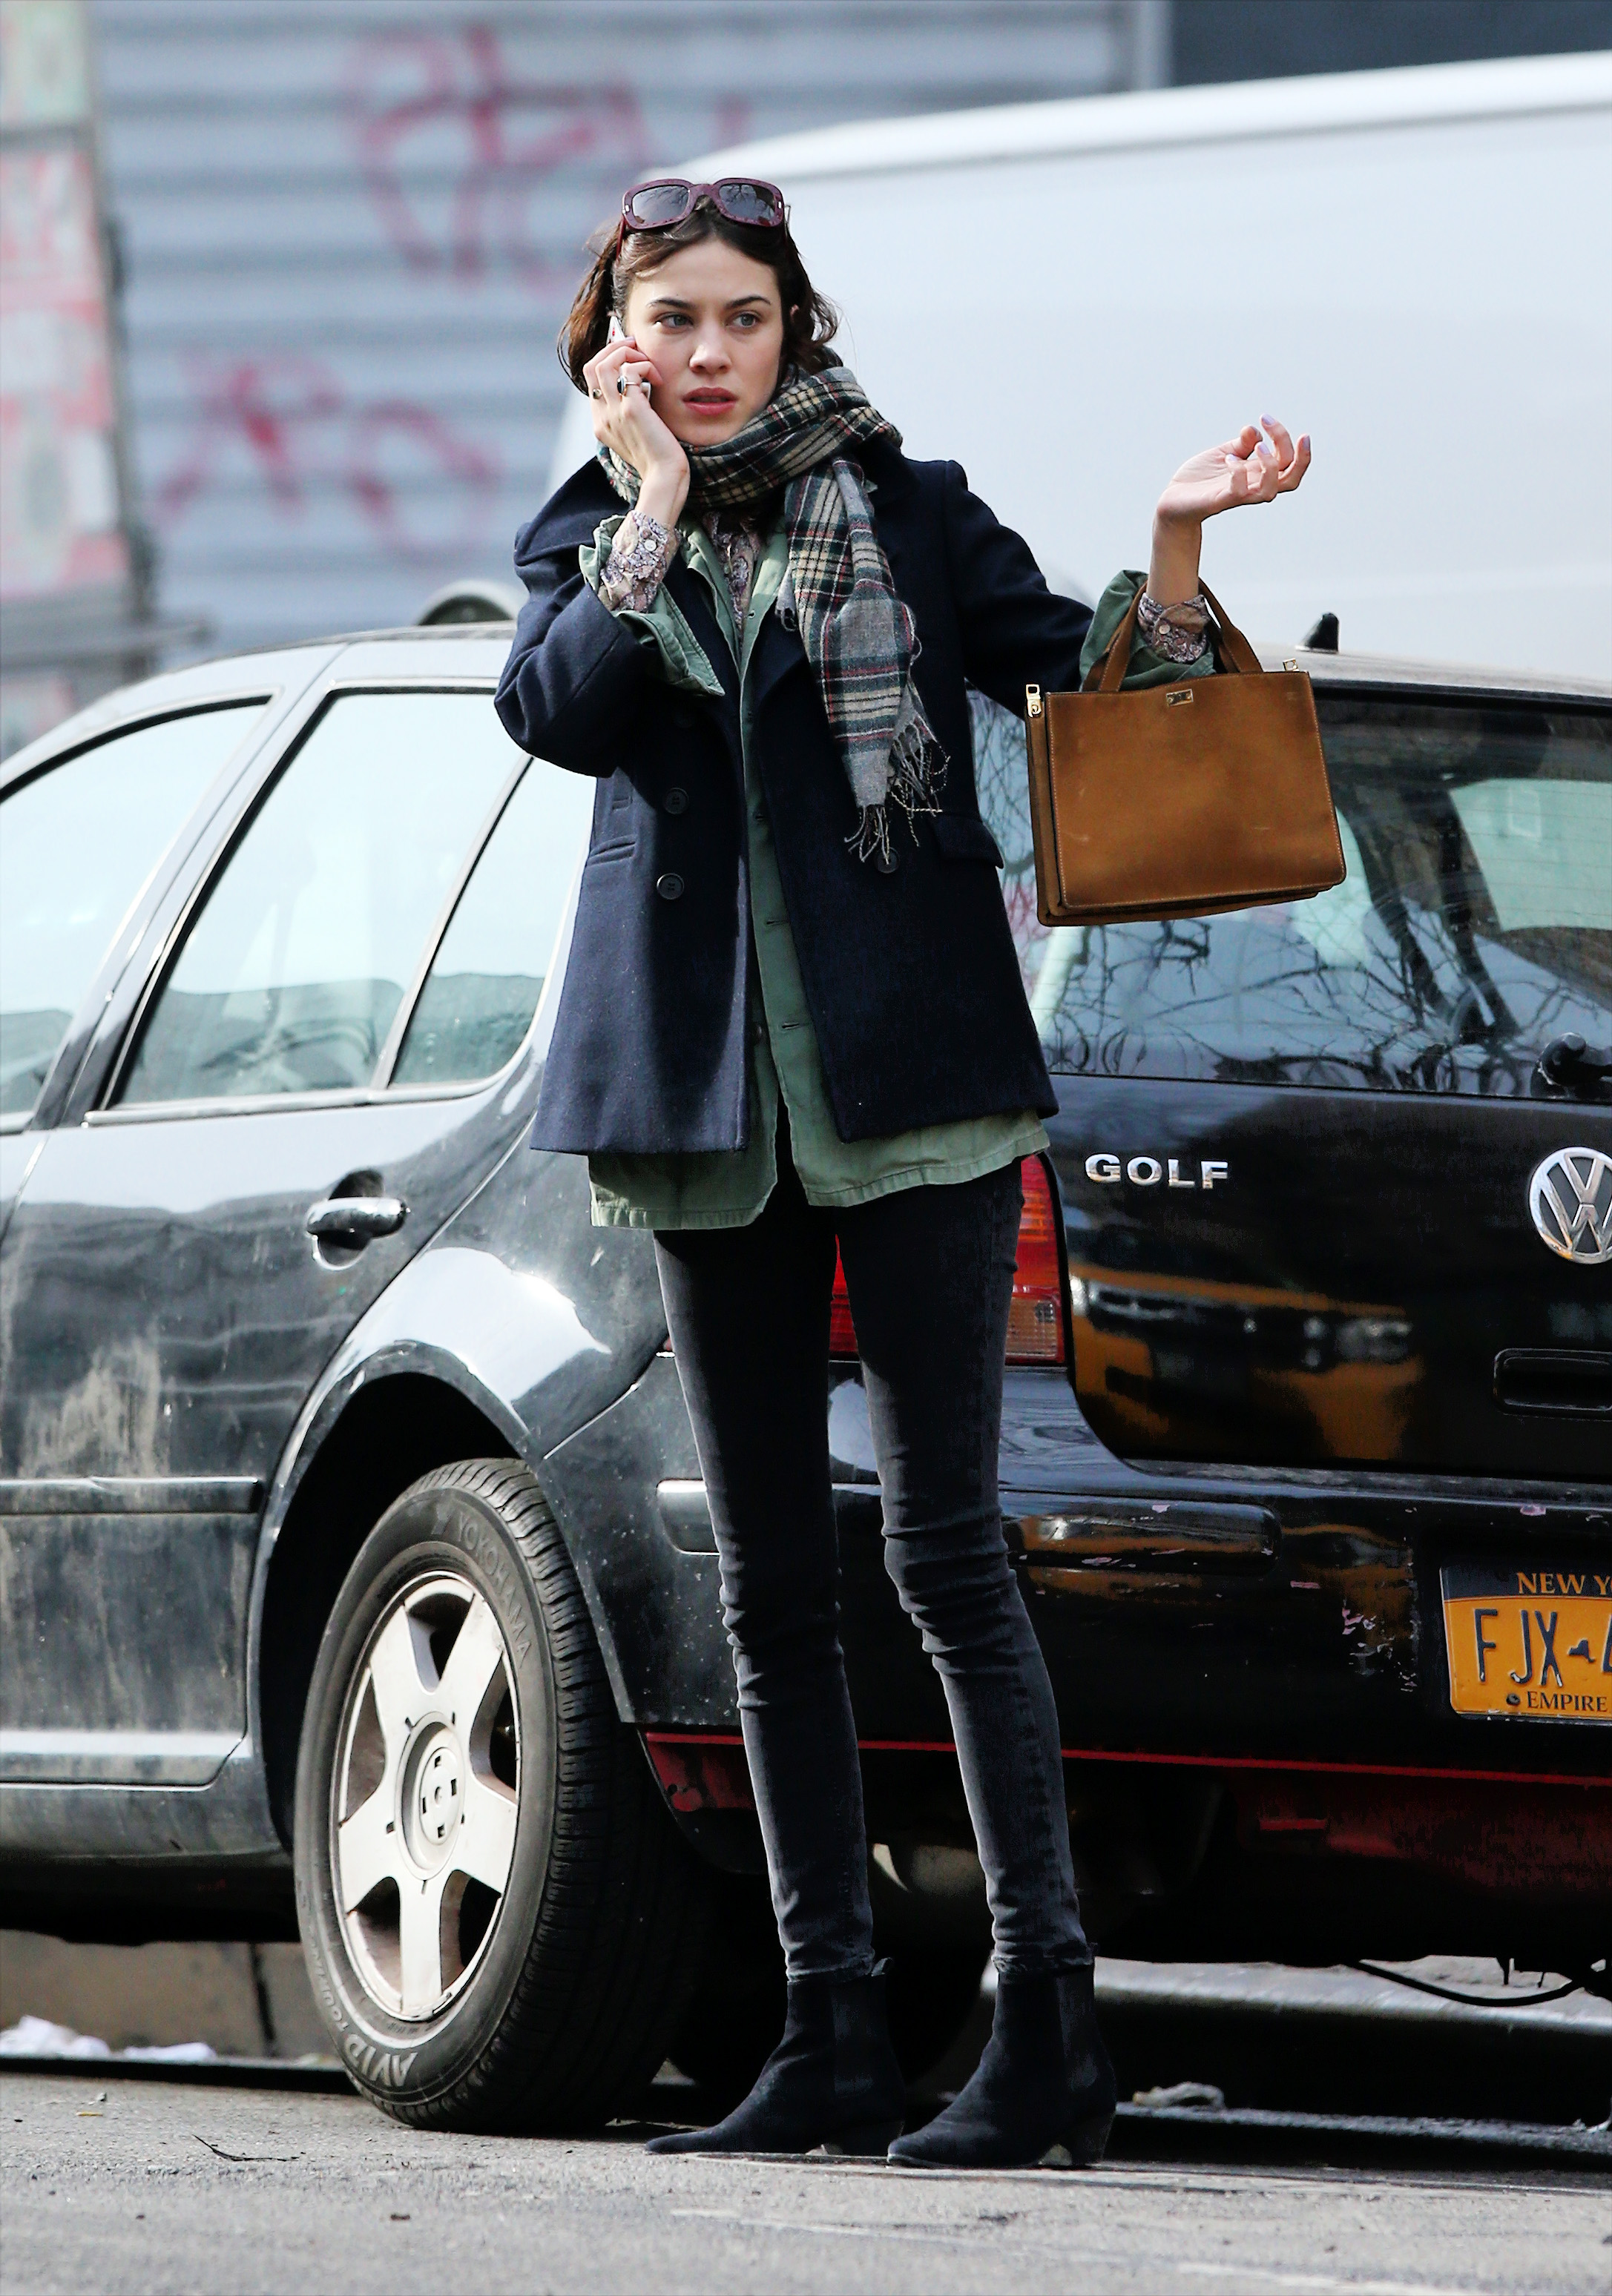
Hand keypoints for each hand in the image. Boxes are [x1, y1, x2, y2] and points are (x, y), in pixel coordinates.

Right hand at [582, 334, 689, 527]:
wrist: (665, 479)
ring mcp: (614, 413)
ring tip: (647, 361)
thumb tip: (640, 386)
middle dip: (613, 349)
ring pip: (605, 364)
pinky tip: (659, 380)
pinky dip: (645, 366)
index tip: (629, 354)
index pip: (591, 379)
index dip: (607, 358)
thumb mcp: (638, 433)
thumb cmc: (658, 458)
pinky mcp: (632, 410)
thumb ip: (631, 411)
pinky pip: (630, 372)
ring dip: (627, 353)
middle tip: (635, 346)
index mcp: (600, 423)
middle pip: (591, 366)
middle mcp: (602, 416)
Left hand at [1148, 418, 1310, 603]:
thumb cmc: (1200, 479)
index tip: (1265, 418)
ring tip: (1258, 446)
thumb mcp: (1223, 454)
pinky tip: (1227, 459)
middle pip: (1292, 478)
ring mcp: (1238, 495)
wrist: (1173, 501)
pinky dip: (1238, 472)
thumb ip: (1240, 444)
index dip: (1286, 438)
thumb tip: (1254, 430)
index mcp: (1257, 473)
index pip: (1288, 461)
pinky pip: (1240, 492)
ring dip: (1270, 465)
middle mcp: (1253, 486)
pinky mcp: (1220, 501)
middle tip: (1283, 429)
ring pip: (1271, 491)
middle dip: (1298, 454)